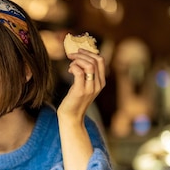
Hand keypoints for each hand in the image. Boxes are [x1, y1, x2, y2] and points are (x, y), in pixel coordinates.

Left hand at [56, 48, 105, 169]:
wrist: (71, 118)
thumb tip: (80, 58)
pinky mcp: (80, 91)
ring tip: (70, 64)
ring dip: (77, 60)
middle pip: (95, 60)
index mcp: (101, 82)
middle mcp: (98, 85)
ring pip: (89, 65)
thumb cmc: (74, 100)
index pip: (101, 60)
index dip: (89, 52)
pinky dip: (73, 67)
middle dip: (82, 54)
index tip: (78, 52)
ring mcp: (90, 88)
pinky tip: (69, 71)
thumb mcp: (83, 86)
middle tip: (71, 55)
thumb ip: (85, 74)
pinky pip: (79, 72)